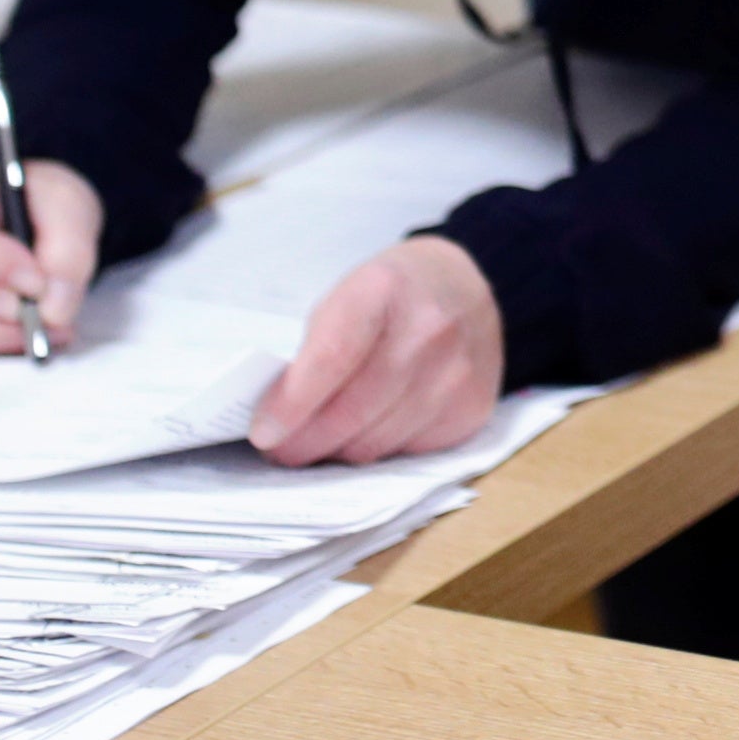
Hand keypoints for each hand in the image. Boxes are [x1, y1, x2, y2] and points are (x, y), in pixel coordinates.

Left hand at [251, 237, 502, 464]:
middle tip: (280, 452)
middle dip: (307, 441)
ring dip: (340, 451)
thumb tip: (283, 420)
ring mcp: (458, 372)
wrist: (464, 287)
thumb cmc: (390, 297)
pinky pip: (410, 451)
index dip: (293, 403)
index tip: (264, 433)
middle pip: (354, 410)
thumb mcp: (346, 298)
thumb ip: (316, 352)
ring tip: (320, 444)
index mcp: (383, 289)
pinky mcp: (473, 407)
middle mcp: (430, 330)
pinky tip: (368, 433)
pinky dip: (380, 450)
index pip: (332, 357)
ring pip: (379, 441)